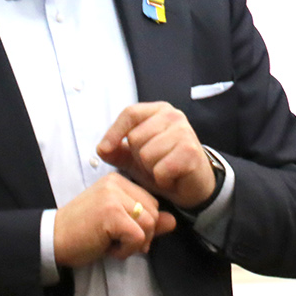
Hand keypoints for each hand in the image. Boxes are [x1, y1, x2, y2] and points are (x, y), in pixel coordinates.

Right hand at [53, 172, 176, 267]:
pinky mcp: (111, 214)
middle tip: (119, 243)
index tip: (124, 235)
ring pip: (150, 224)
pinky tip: (108, 249)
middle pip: (154, 212)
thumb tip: (173, 222)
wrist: (52, 240)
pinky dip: (127, 250)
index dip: (144, 225)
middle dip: (143, 235)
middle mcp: (116, 184)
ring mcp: (113, 197)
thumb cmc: (83, 233)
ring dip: (135, 243)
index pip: (151, 202)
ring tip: (113, 245)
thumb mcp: (117, 224)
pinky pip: (138, 236)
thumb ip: (145, 222)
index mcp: (118, 181)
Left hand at [98, 102, 218, 209]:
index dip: (113, 132)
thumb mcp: (135, 157)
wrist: (193, 184)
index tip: (104, 149)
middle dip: (138, 157)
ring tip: (162, 169)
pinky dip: (162, 179)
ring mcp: (185, 132)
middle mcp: (174, 116)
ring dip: (151, 169)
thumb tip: (102, 149)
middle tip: (152, 163)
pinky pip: (161, 169)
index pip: (130, 113)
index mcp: (159, 111)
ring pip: (146, 154)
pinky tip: (171, 178)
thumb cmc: (164, 165)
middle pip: (136, 136)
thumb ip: (116, 151)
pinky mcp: (191, 151)